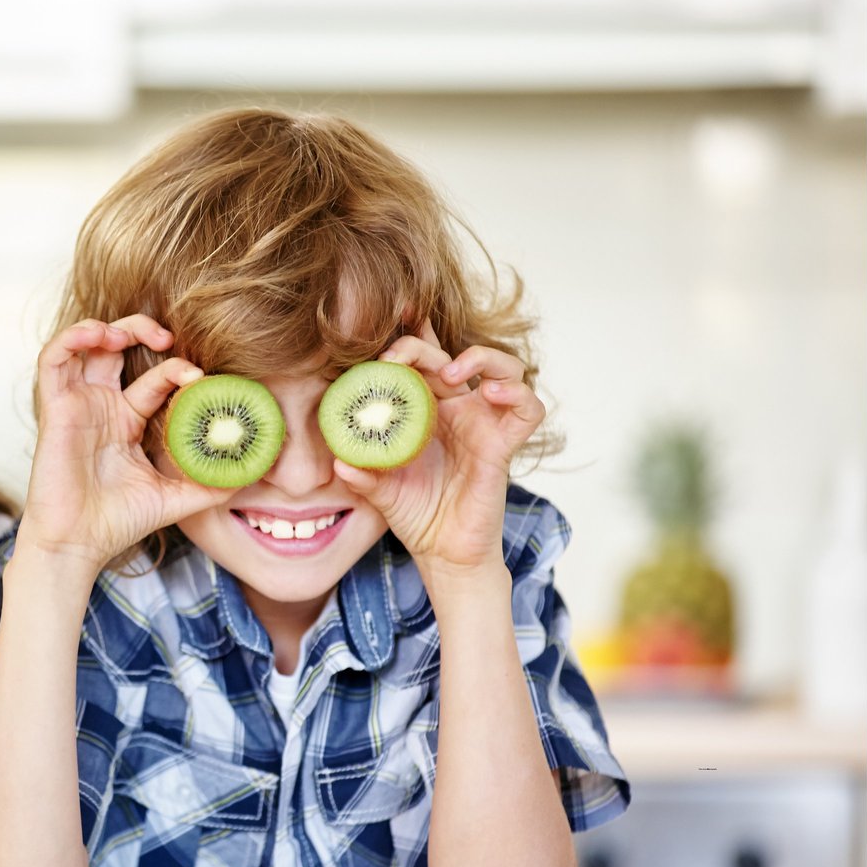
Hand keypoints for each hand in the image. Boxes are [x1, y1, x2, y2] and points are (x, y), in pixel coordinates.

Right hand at [19, 315, 235, 568]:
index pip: (155, 378)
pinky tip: (97, 335)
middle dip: (143, 330)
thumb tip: (252, 473)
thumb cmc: (117, 523)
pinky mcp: (54, 407)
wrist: (79, 544)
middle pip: (118, 347)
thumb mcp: (176, 498)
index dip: (176, 368)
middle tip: (167, 339)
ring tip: (129, 334)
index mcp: (127, 421)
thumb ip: (211, 484)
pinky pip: (53, 359)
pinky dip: (72, 338)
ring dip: (109, 327)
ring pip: (86, 344)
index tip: (199, 377)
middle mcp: (102, 406)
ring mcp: (77, 404)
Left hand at [331, 320, 545, 574]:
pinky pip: (526, 409)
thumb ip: (362, 475)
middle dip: (424, 345)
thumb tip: (339, 461)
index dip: (412, 333)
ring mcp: (485, 423)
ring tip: (450, 371)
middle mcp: (458, 409)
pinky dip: (516, 393)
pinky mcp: (504, 444)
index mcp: (426, 410)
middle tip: (397, 358)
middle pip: (452, 354)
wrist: (443, 554)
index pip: (422, 359)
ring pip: (503, 367)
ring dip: (479, 358)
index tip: (392, 313)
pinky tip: (490, 393)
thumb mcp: (380, 492)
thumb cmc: (416, 514)